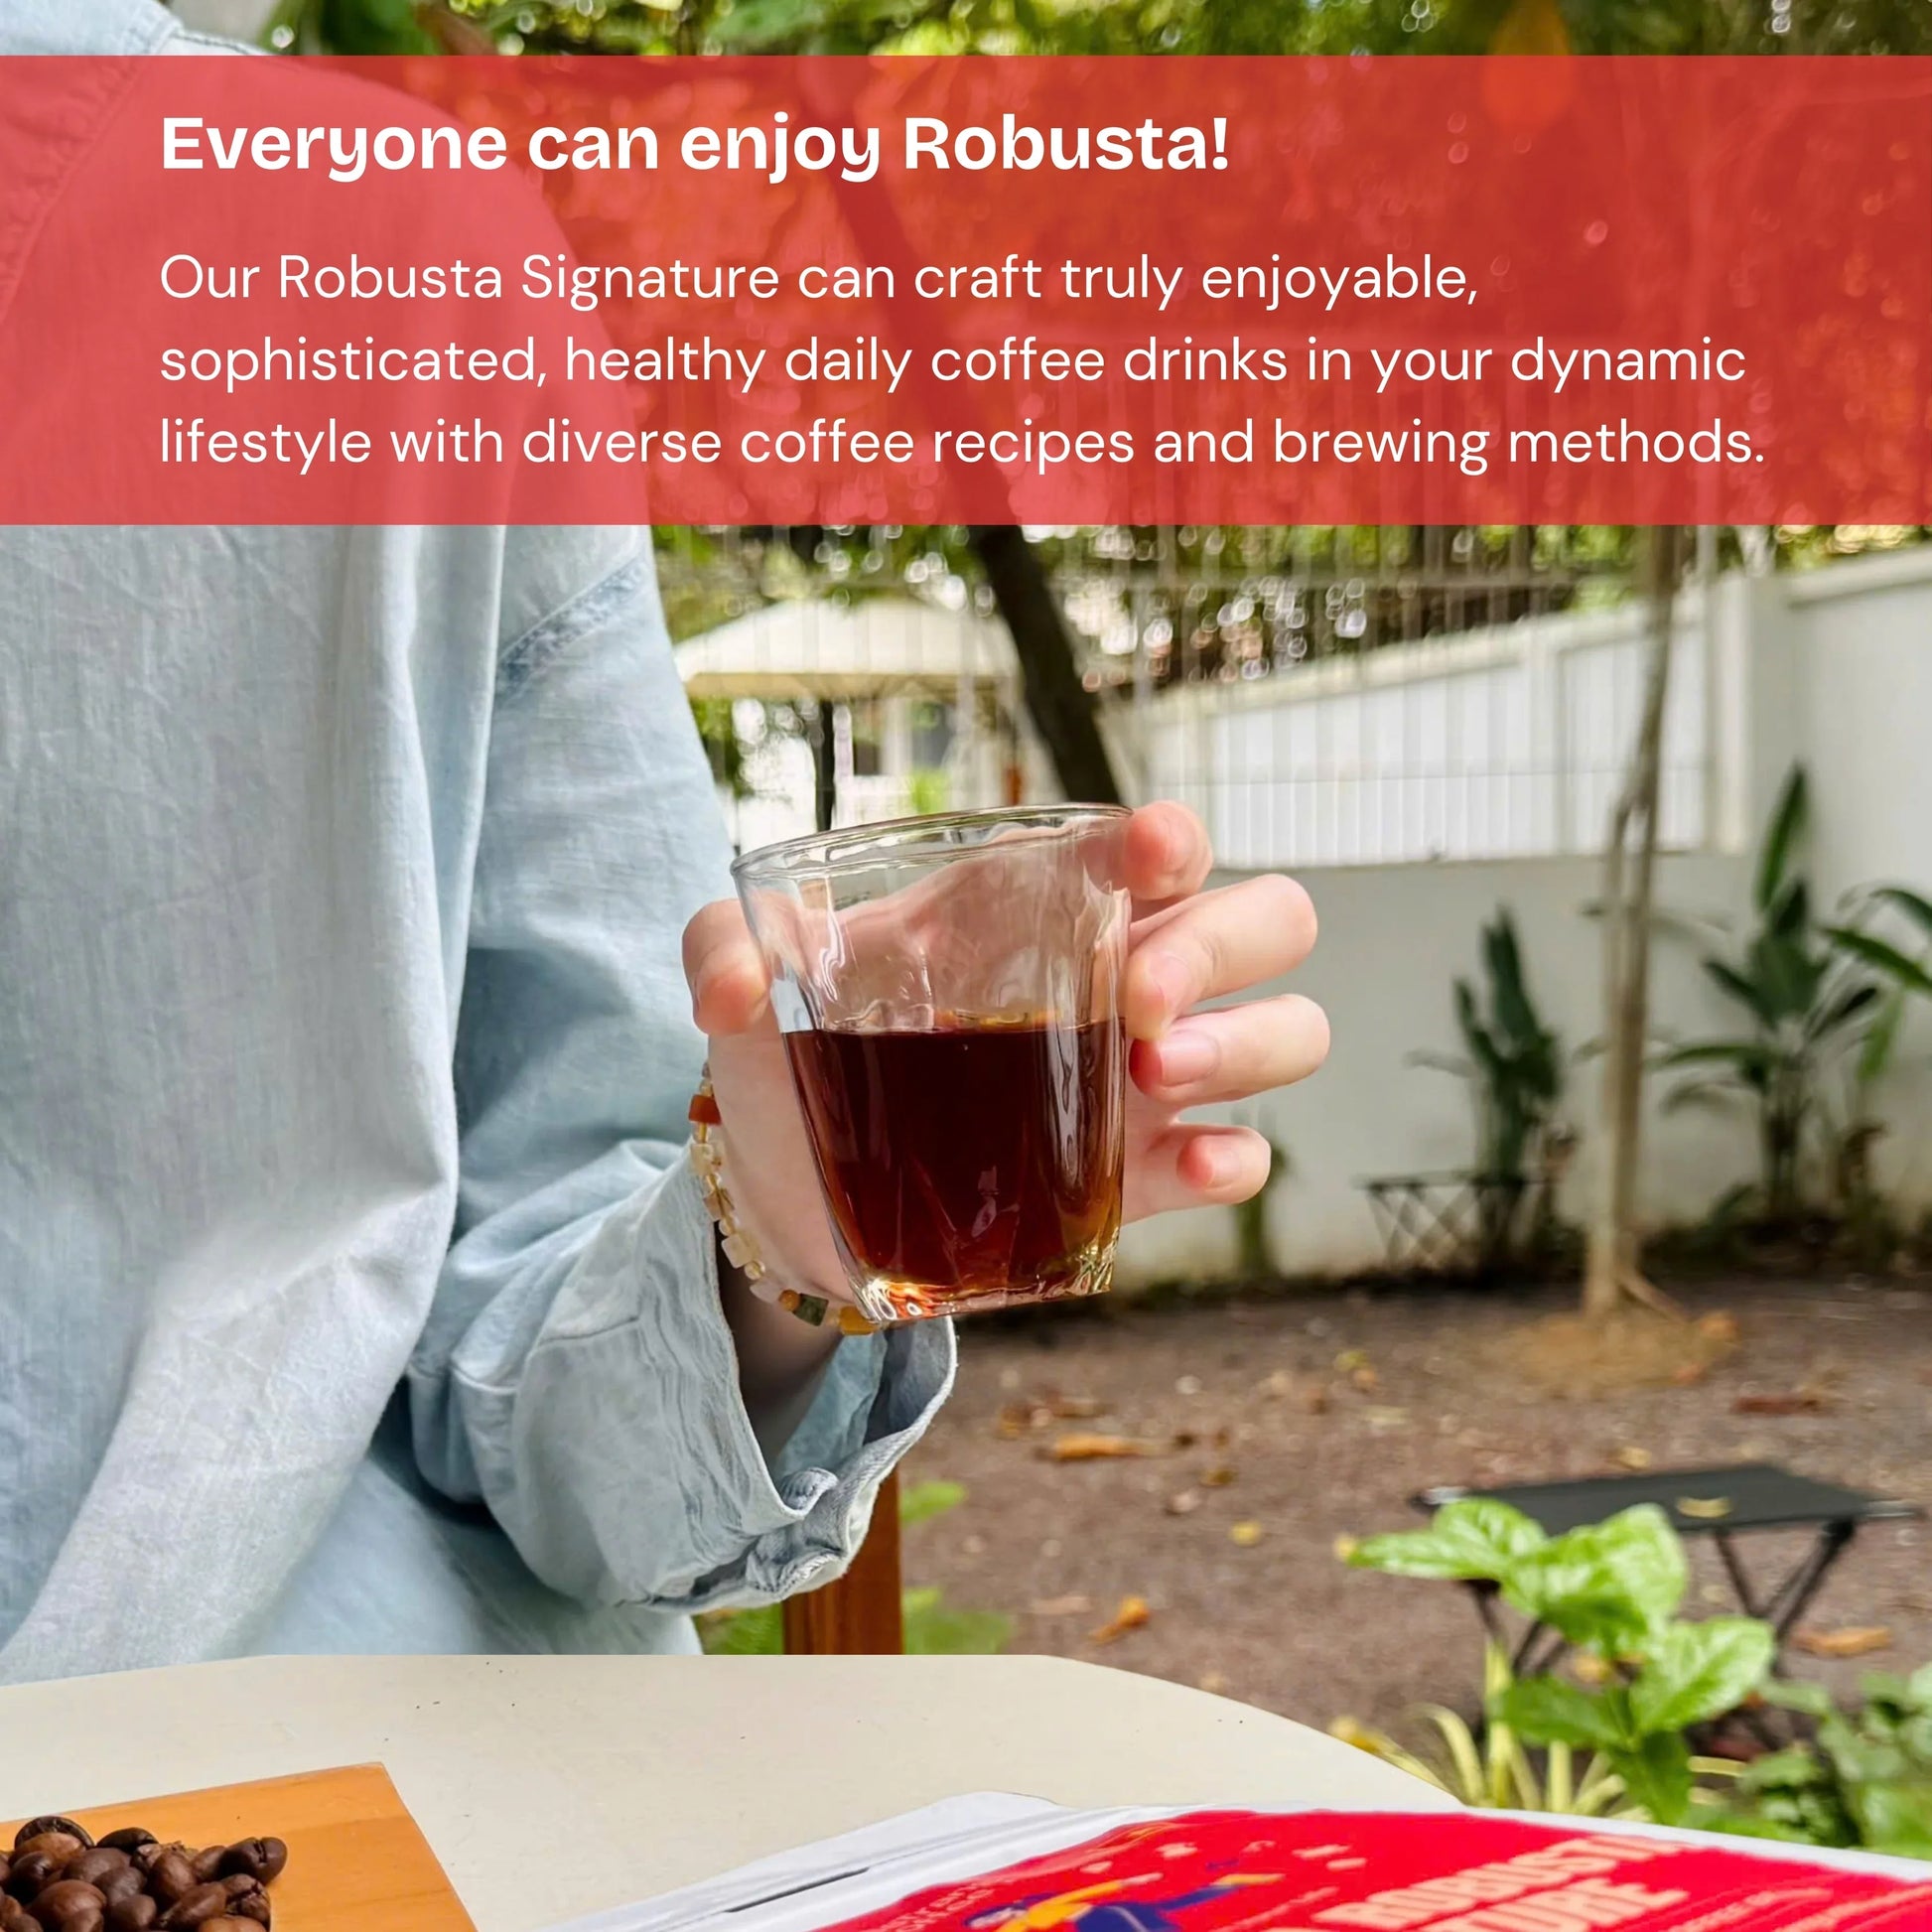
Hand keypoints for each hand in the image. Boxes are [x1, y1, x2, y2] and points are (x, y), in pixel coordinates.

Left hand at [681, 801, 1327, 1301]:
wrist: (794, 1198)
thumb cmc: (792, 1059)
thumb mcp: (745, 986)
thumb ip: (722, 948)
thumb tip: (731, 992)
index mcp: (1039, 905)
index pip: (1149, 847)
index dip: (1171, 840)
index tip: (1150, 855)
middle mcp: (1119, 977)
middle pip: (1265, 920)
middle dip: (1226, 947)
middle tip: (1135, 1000)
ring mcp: (1145, 1079)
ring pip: (1287, 1029)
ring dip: (1247, 1046)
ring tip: (1151, 1075)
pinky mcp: (1142, 1177)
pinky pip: (1239, 1157)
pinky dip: (1235, 1158)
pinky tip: (1189, 1164)